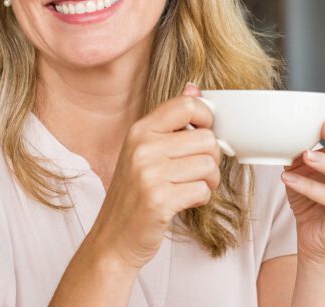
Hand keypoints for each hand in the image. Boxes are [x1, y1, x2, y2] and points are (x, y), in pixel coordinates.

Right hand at [87, 84, 219, 269]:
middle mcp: (142, 148)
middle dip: (211, 158)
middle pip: (206, 138)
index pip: (187, 105)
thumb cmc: (134, 194)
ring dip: (208, 181)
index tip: (205, 134)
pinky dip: (201, 198)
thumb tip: (194, 87)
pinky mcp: (159, 200)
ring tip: (191, 187)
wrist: (114, 238)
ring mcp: (149, 174)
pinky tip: (185, 201)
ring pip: (208, 166)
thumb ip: (170, 120)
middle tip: (198, 171)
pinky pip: (202, 190)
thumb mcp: (144, 150)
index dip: (207, 118)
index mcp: (140, 130)